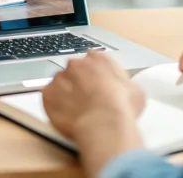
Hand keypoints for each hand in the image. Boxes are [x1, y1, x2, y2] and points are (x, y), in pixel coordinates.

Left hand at [42, 50, 144, 176]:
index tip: (96, 83)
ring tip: (76, 110)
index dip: (94, 73)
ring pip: (60, 83)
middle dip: (78, 82)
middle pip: (74, 70)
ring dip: (65, 94)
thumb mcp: (135, 90)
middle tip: (86, 99)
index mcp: (98, 59)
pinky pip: (49, 97)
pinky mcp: (47, 93)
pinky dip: (54, 104)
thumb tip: (123, 87)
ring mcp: (60, 77)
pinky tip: (66, 114)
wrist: (103, 124)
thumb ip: (123, 82)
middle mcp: (77, 63)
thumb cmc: (121, 108)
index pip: (92, 58)